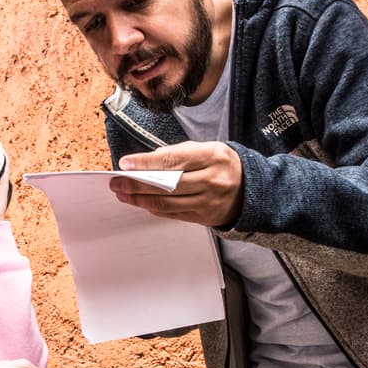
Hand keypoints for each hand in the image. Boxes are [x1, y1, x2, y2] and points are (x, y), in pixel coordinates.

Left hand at [112, 141, 243, 226]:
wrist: (250, 188)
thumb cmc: (221, 164)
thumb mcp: (205, 149)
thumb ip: (177, 154)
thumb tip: (143, 163)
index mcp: (212, 156)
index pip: (173, 159)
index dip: (146, 163)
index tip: (125, 164)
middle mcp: (212, 180)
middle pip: (168, 185)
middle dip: (137, 185)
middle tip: (117, 183)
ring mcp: (209, 202)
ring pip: (168, 203)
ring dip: (141, 200)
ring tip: (123, 194)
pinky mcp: (205, 217)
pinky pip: (174, 214)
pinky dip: (154, 208)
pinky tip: (142, 203)